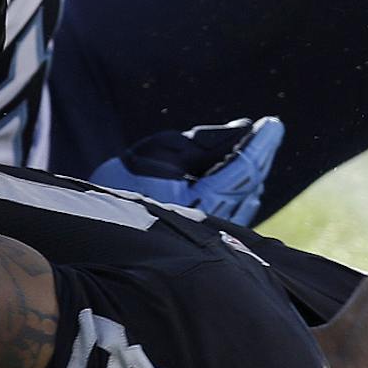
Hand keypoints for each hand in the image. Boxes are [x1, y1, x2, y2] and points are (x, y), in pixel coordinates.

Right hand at [87, 116, 284, 225]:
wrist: (94, 223)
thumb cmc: (124, 180)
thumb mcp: (162, 152)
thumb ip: (206, 143)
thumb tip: (245, 129)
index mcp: (197, 202)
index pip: (242, 170)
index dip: (260, 145)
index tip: (273, 124)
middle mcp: (208, 225)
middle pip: (248, 185)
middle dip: (260, 155)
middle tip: (270, 130)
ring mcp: (208, 237)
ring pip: (246, 200)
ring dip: (254, 173)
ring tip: (257, 147)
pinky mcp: (205, 242)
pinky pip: (237, 213)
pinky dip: (244, 191)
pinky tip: (244, 177)